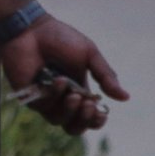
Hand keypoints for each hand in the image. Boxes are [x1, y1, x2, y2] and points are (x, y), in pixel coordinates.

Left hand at [0, 15, 126, 136]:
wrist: (31, 28)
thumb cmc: (60, 39)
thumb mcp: (89, 55)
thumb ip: (105, 76)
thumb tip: (125, 97)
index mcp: (79, 91)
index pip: (89, 118)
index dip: (96, 120)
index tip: (101, 112)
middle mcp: (61, 99)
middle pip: (74, 126)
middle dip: (85, 119)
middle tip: (88, 104)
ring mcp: (45, 99)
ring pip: (59, 121)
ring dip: (71, 111)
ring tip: (74, 95)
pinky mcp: (29, 96)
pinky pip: (44, 107)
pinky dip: (55, 95)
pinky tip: (59, 80)